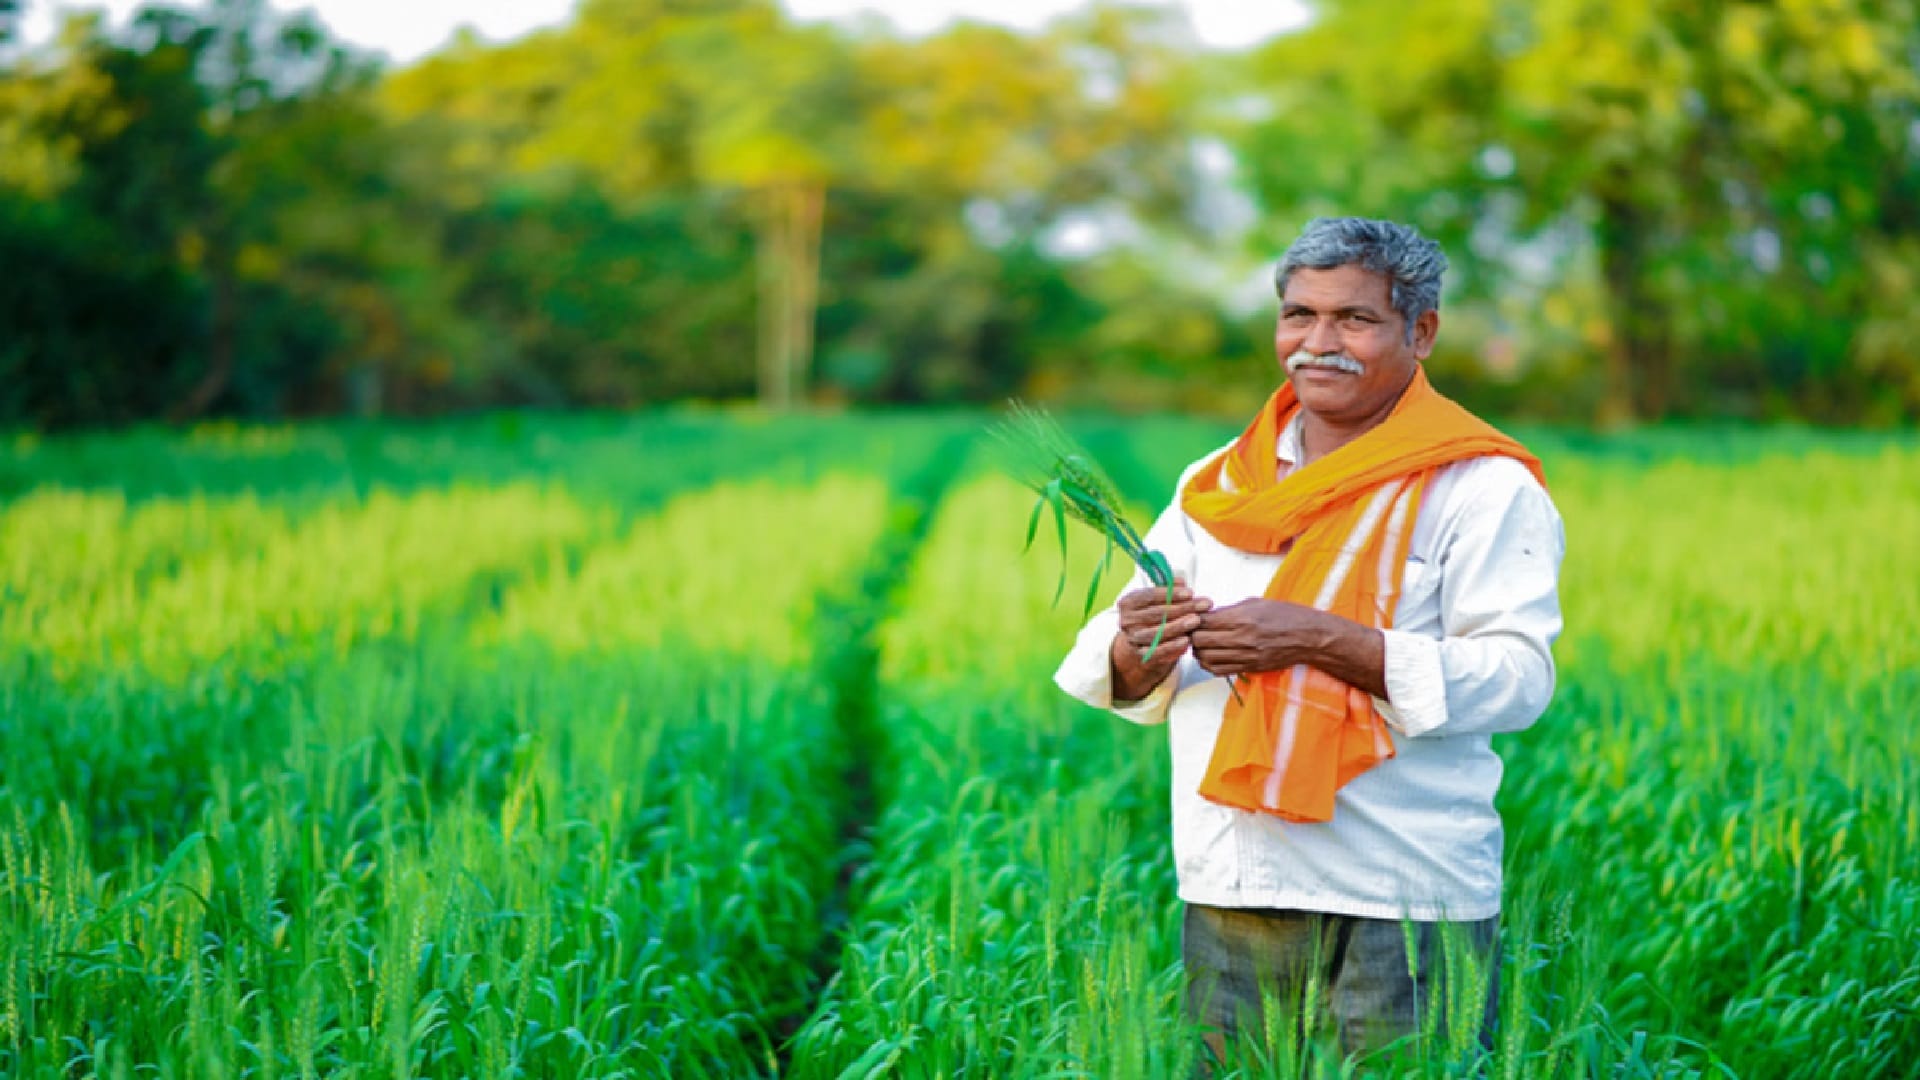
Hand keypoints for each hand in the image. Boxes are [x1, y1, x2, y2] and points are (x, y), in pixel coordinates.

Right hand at [1109, 579, 1210, 698]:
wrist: (1141, 643)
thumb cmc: (1153, 615)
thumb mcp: (1157, 599)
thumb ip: (1168, 589)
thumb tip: (1181, 581)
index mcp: (1128, 603)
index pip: (1149, 596)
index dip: (1170, 594)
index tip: (1190, 592)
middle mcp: (1127, 621)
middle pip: (1156, 613)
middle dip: (1182, 608)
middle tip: (1203, 605)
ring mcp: (1133, 639)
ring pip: (1157, 633)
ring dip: (1178, 626)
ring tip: (1196, 620)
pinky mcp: (1141, 655)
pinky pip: (1158, 652)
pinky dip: (1172, 647)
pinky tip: (1187, 640)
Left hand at [1190, 598, 1315, 676]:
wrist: (1309, 637)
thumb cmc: (1285, 615)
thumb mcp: (1256, 603)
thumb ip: (1229, 610)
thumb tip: (1207, 614)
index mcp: (1242, 618)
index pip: (1203, 621)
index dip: (1193, 619)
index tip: (1193, 616)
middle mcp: (1242, 638)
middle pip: (1200, 641)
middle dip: (1192, 635)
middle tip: (1193, 631)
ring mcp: (1246, 656)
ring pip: (1206, 659)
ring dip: (1199, 652)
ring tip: (1202, 644)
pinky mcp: (1250, 667)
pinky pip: (1220, 670)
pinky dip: (1210, 664)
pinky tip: (1212, 656)